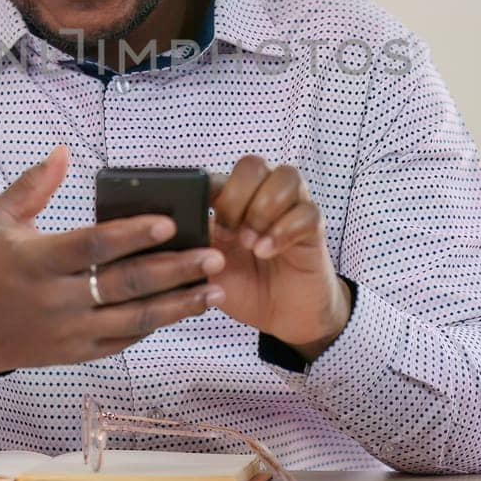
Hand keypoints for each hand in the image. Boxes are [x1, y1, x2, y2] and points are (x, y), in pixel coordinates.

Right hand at [0, 145, 225, 380]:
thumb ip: (33, 185)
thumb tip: (64, 150)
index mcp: (37, 261)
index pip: (93, 247)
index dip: (132, 235)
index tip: (169, 224)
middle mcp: (56, 300)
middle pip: (124, 285)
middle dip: (175, 271)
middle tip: (214, 256)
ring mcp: (69, 332)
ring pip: (133, 320)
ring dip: (179, 305)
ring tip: (215, 290)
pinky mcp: (76, 353)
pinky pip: (123, 340)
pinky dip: (154, 326)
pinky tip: (183, 308)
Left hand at [208, 155, 351, 359]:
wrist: (283, 316)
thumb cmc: (244, 287)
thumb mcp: (208, 269)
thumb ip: (191, 246)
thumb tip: (167, 229)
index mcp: (234, 200)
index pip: (219, 174)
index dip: (206, 191)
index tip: (198, 219)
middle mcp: (264, 195)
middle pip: (253, 164)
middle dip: (236, 196)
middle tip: (229, 232)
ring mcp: (292, 208)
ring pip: (287, 176)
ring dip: (263, 209)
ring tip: (250, 244)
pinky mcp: (314, 228)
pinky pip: (308, 212)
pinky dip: (284, 231)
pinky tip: (267, 251)